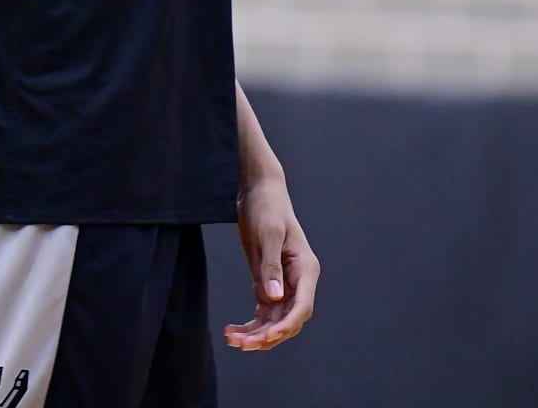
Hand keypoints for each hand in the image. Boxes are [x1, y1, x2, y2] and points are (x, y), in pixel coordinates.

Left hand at [223, 173, 319, 351]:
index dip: (286, 325)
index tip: (267, 337)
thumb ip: (271, 267)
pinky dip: (250, 324)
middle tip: (241, 344)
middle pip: (288, 319)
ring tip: (232, 340)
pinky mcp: (268, 283)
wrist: (258, 191)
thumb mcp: (268, 235)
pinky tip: (232, 331)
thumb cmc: (267, 208)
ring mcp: (283, 284)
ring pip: (274, 320)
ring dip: (256, 334)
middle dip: (267, 336)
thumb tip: (274, 298)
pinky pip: (263, 312)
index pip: (302, 307)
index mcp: (305, 269)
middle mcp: (298, 281)